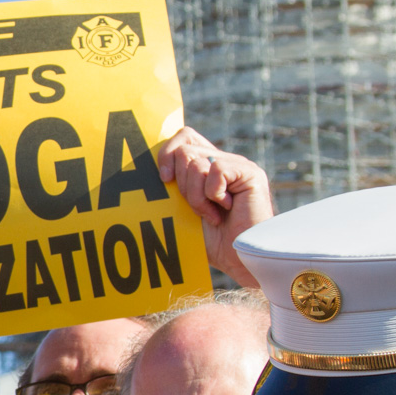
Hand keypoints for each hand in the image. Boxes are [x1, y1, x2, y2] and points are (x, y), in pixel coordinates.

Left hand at [157, 126, 273, 287]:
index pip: (183, 137)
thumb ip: (171, 188)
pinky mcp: (250, 172)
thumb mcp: (181, 210)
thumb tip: (146, 172)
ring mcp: (237, 165)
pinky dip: (213, 195)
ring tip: (211, 213)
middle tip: (197, 207)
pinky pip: (216, 170)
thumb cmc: (209, 241)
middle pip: (184, 149)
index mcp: (206, 166)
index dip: (167, 153)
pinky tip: (225, 209)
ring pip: (196, 163)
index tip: (164, 180)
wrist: (235, 258)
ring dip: (196, 196)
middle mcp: (221, 161)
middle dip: (181, 184)